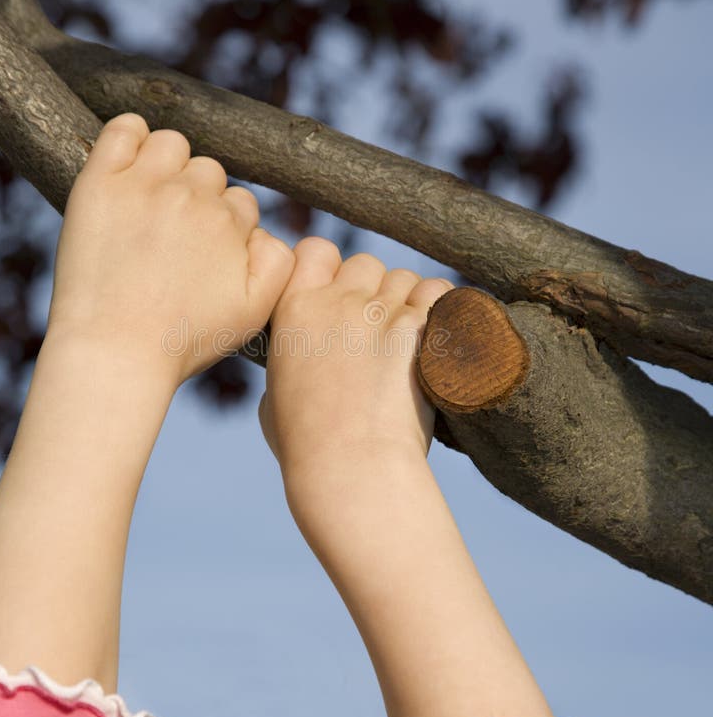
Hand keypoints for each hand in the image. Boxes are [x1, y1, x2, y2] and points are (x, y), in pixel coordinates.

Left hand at [47, 112, 294, 385]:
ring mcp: (145, 185)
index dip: (223, 229)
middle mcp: (193, 195)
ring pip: (172, 145)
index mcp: (232, 221)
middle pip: (208, 172)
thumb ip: (280, 263)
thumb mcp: (255, 312)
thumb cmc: (185, 339)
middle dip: (199, 198)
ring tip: (151, 202)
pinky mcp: (100, 184)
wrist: (116, 352)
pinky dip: (130, 134)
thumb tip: (261, 228)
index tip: (200, 257)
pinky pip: (123, 129)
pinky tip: (128, 159)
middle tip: (173, 239)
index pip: (239, 203)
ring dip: (169, 164)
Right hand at [259, 236, 452, 477]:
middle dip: (372, 289)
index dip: (331, 268)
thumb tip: (302, 360)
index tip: (338, 293)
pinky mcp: (420, 328)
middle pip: (364, 263)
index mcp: (294, 308)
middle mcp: (337, 300)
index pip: (315, 249)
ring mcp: (380, 312)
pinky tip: (437, 336)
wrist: (350, 467)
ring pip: (404, 278)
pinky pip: (440, 293)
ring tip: (408, 343)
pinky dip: (442, 309)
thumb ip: (290, 360)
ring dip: (408, 302)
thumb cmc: (306, 444)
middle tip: (377, 328)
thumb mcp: (274, 395)